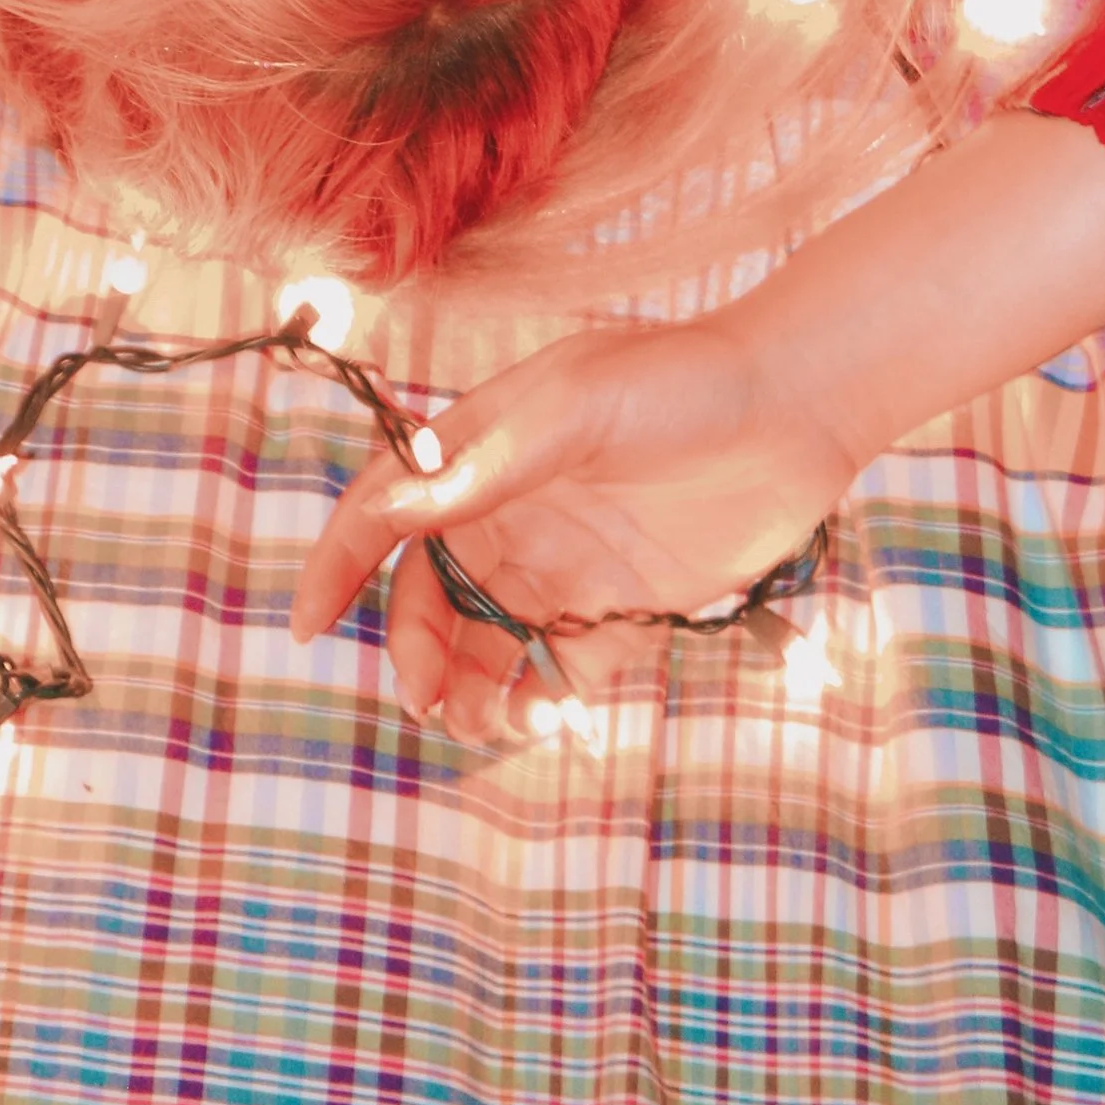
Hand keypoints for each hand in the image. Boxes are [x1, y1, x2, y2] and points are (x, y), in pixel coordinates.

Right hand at [288, 318, 855, 743]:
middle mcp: (511, 511)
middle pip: (429, 595)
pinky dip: (534, 703)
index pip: (385, 509)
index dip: (339, 564)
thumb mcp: (578, 407)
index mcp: (481, 450)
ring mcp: (565, 565)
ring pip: (484, 644)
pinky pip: (555, 672)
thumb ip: (489, 461)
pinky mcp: (622, 612)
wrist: (797, 408)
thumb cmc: (679, 382)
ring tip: (486, 722)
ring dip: (467, 689)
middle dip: (414, 650)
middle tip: (427, 699)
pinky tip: (546, 715)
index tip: (307, 627)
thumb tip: (393, 509)